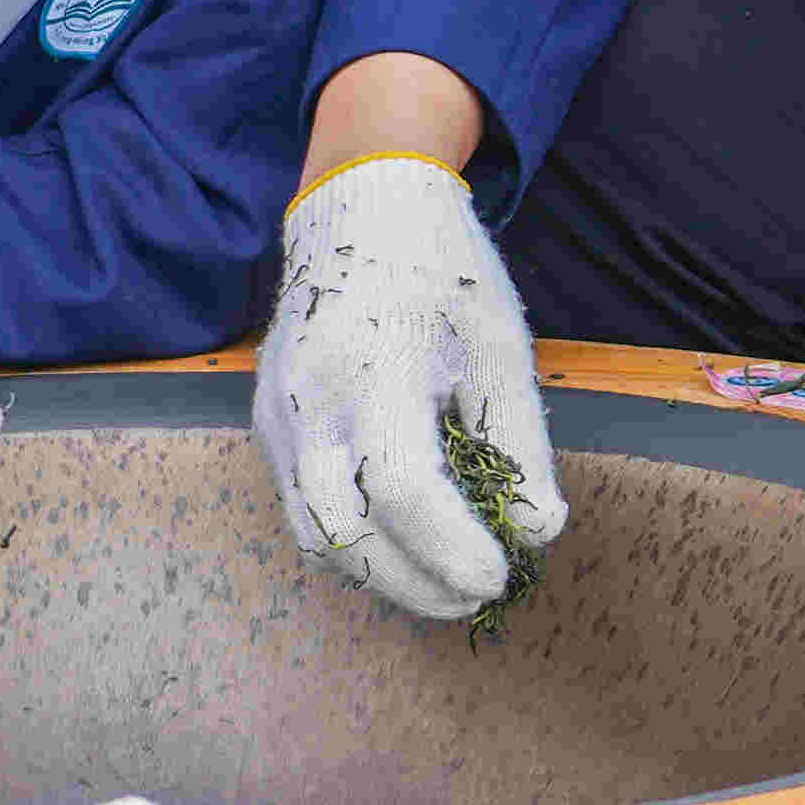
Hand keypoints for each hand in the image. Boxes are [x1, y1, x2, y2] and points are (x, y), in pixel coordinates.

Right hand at [254, 154, 561, 623]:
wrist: (359, 210)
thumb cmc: (441, 274)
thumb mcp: (500, 346)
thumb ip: (521, 444)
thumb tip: (535, 533)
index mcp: (373, 365)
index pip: (403, 490)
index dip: (453, 550)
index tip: (499, 575)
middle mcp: (308, 398)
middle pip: (345, 534)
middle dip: (415, 585)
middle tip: (477, 594)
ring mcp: (277, 416)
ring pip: (314, 535)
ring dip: (381, 576)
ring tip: (445, 581)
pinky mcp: (269, 427)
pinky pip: (302, 509)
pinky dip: (355, 544)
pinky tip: (405, 543)